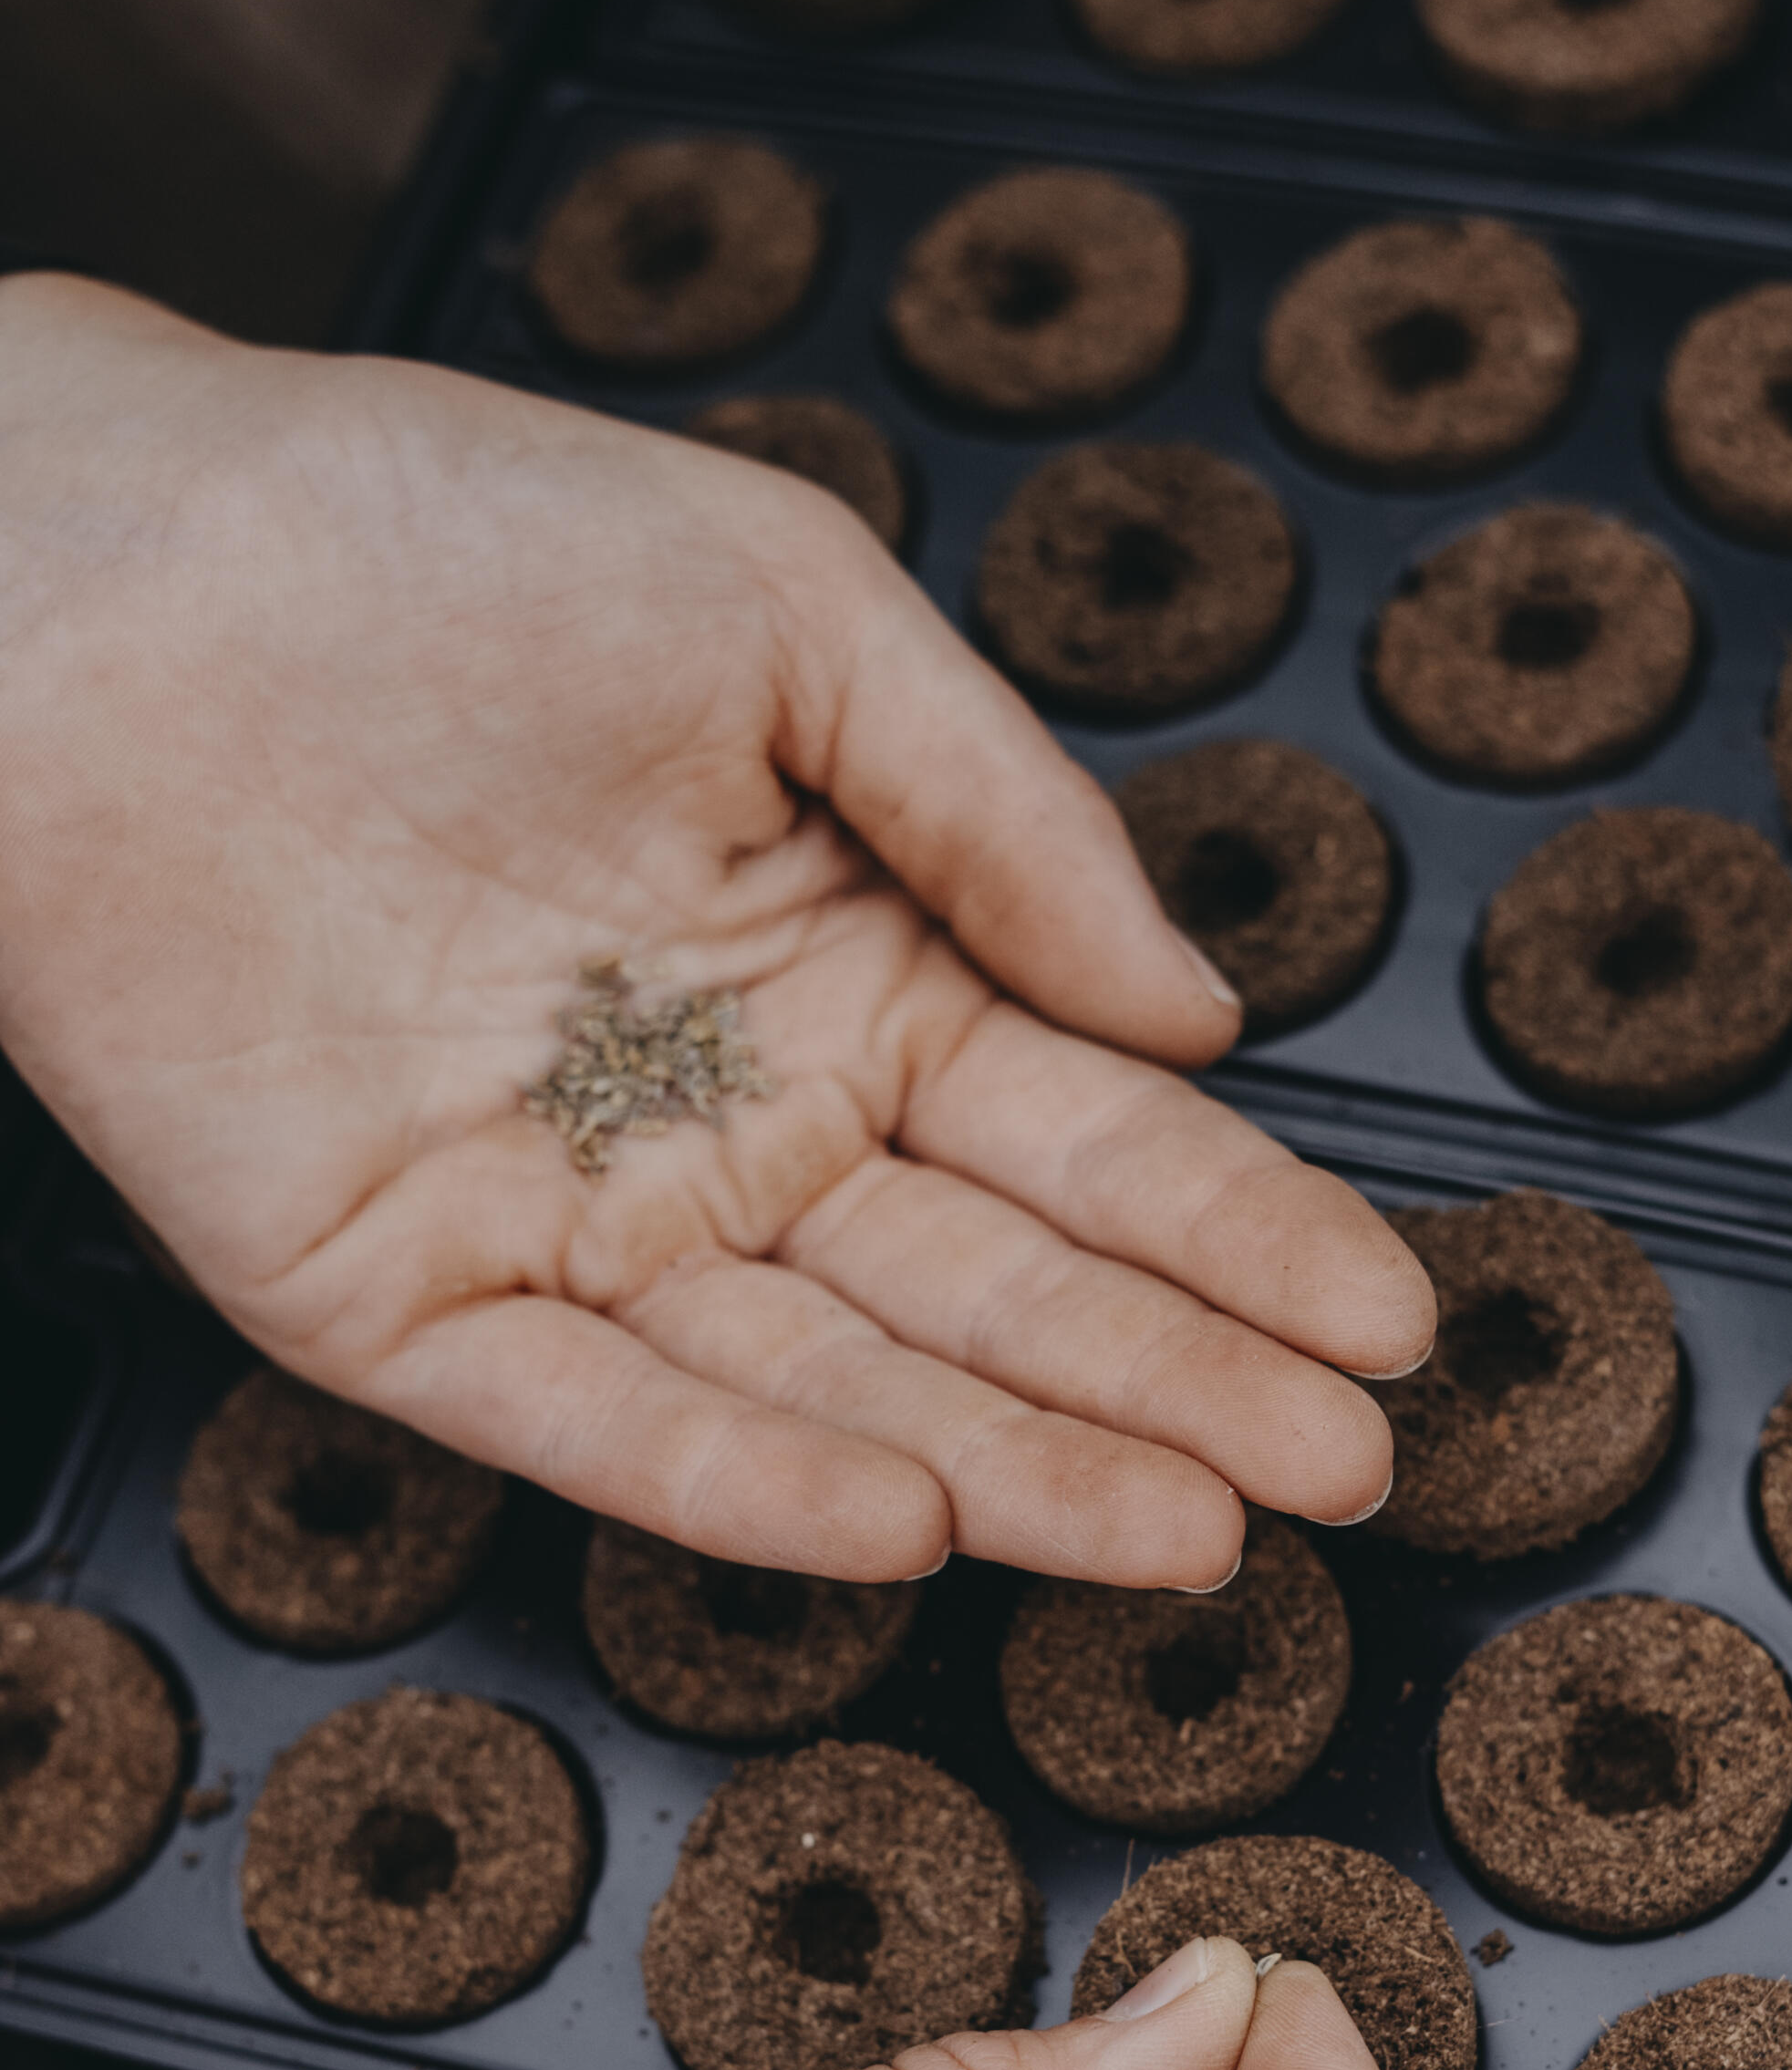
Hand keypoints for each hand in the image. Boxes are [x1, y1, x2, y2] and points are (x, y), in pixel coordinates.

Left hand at [0, 280, 1433, 1588]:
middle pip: (996, 1288)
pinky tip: (911, 1520)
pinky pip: (597, 1421)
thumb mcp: (781, 606)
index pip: (1089, 1135)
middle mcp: (735, 1123)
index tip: (1384, 1322)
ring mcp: (578, 1227)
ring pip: (835, 1382)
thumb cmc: (425, 538)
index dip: (1244, 1232)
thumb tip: (1196, 1008)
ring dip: (1022, 1461)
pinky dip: (745, 1480)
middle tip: (1346, 1475)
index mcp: (844, 967)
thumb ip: (1002, 812)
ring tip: (1192, 1530)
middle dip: (1182, 1383)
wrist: (96, 575)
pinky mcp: (407, 1301)